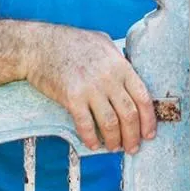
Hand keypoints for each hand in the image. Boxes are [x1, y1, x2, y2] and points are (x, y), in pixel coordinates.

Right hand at [24, 24, 156, 153]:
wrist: (40, 45)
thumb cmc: (72, 42)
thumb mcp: (103, 42)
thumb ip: (119, 59)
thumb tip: (130, 71)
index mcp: (120, 65)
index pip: (142, 97)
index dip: (148, 119)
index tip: (149, 133)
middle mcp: (109, 78)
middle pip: (129, 114)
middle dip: (133, 136)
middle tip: (132, 148)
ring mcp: (91, 88)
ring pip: (110, 123)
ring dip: (114, 141)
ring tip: (114, 148)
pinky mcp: (72, 98)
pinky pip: (86, 125)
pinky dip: (91, 138)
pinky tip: (93, 144)